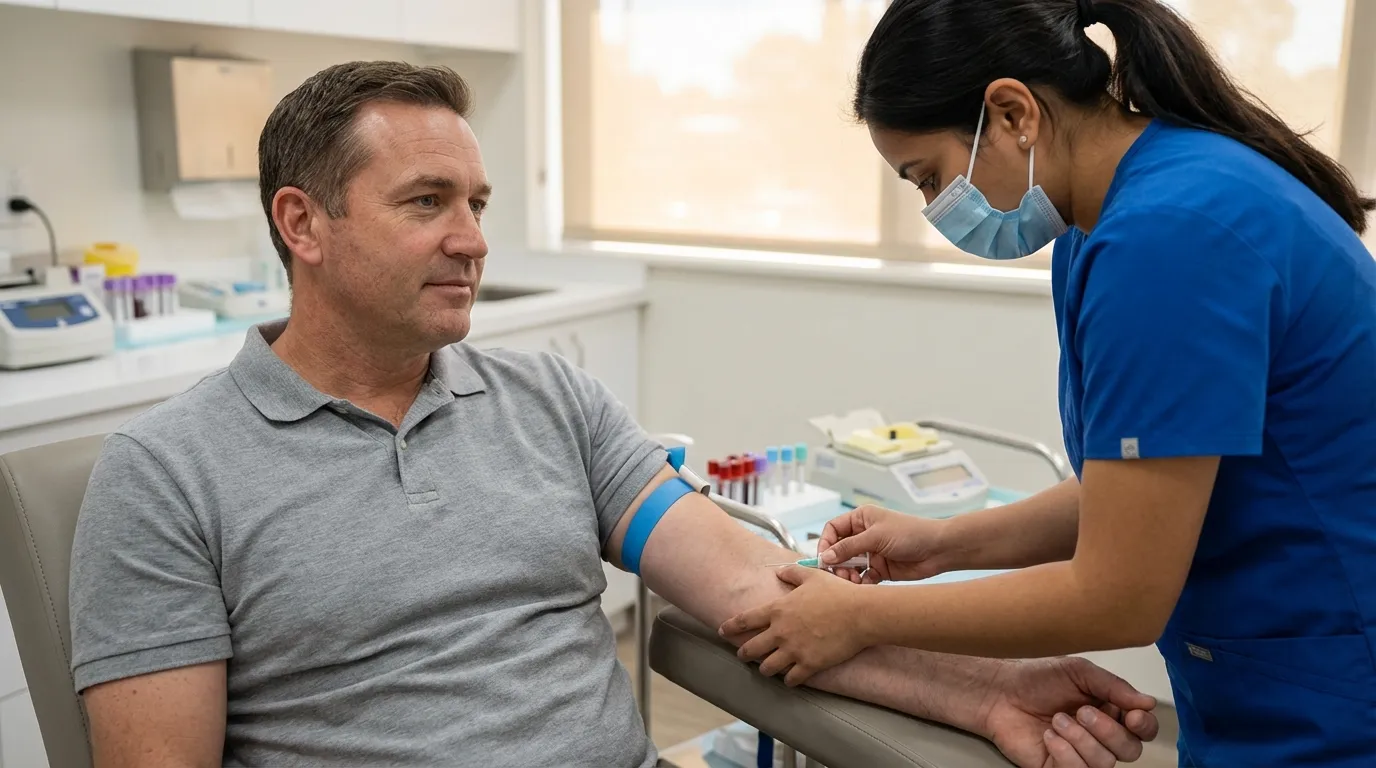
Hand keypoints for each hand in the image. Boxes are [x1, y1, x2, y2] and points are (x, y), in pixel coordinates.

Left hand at [717, 566, 869, 686]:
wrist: (860, 614)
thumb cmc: (837, 593)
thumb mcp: (812, 576)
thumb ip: (792, 574)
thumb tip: (780, 573)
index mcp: (778, 610)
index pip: (745, 620)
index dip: (731, 627)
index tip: (722, 631)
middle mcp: (781, 632)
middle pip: (751, 648)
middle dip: (744, 653)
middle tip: (742, 655)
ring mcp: (794, 650)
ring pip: (768, 668)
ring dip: (766, 669)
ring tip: (767, 669)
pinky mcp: (809, 664)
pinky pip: (791, 679)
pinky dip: (789, 680)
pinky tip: (790, 679)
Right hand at [817, 505, 952, 583]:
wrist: (939, 550)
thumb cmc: (910, 533)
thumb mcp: (876, 537)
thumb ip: (849, 547)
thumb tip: (825, 557)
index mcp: (861, 519)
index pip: (833, 529)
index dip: (826, 543)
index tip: (824, 559)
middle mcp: (864, 535)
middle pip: (838, 550)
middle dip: (836, 563)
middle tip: (839, 574)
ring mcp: (872, 553)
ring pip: (849, 566)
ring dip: (847, 574)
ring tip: (853, 580)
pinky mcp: (880, 569)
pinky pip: (862, 577)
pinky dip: (861, 583)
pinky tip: (865, 584)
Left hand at [979, 657, 1160, 767]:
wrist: (1000, 691)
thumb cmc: (1037, 678)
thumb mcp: (1079, 672)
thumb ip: (1113, 686)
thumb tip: (1148, 702)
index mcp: (1111, 711)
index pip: (1143, 729)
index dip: (1145, 726)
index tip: (1133, 716)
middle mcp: (1100, 736)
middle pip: (1130, 750)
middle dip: (1108, 731)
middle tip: (1082, 712)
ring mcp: (1080, 755)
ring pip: (1104, 763)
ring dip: (1081, 740)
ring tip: (1057, 719)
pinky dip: (1066, 754)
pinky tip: (1050, 736)